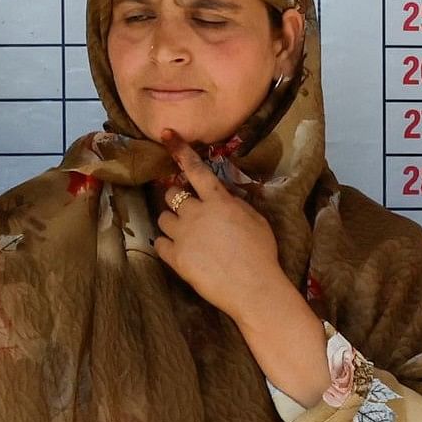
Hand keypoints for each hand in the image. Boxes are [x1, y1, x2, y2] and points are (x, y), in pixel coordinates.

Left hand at [152, 142, 291, 326]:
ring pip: (163, 218)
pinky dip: (167, 245)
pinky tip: (180, 252)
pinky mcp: (175, 257)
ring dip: (172, 223)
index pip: (196, 169)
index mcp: (219, 201)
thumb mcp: (256, 220)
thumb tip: (222, 197)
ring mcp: (183, 235)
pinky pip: (159, 243)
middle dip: (177, 201)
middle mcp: (197, 213)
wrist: (254, 287)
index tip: (167, 134)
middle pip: (172, 195)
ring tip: (186, 236)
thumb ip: (235, 205)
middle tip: (189, 214)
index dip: (180, 150)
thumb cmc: (262, 254)